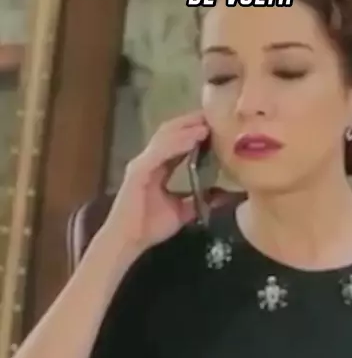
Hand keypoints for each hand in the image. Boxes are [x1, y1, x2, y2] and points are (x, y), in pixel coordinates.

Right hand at [102, 112, 228, 252]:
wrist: (128, 241)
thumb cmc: (149, 227)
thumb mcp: (182, 212)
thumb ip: (196, 200)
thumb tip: (217, 196)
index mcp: (159, 167)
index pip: (178, 142)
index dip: (195, 131)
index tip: (217, 124)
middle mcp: (149, 160)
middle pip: (171, 132)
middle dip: (192, 122)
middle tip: (214, 115)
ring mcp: (142, 163)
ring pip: (166, 136)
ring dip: (187, 128)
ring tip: (207, 123)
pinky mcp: (138, 170)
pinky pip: (160, 151)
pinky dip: (178, 142)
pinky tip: (194, 138)